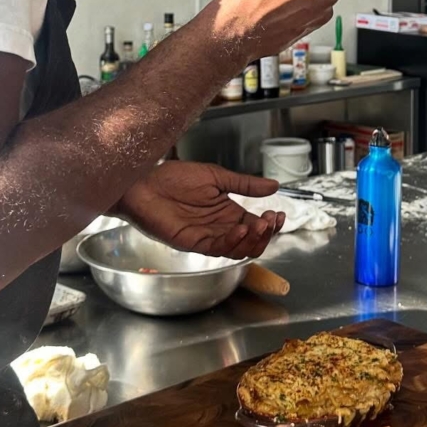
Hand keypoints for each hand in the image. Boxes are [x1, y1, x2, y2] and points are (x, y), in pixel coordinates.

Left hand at [113, 162, 285, 260]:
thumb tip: (274, 186)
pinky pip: (217, 248)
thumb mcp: (217, 177)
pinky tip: (240, 228)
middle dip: (265, 233)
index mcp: (227, 212)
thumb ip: (244, 184)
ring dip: (253, 239)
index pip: (255, 225)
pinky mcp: (193, 243)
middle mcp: (220, 227)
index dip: (271, 224)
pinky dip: (232, 241)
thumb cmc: (175, 177)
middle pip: (250, 241)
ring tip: (260, 224)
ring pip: (237, 249)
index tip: (280, 214)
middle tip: (271, 219)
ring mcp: (207, 237)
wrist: (146, 182)